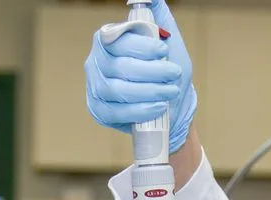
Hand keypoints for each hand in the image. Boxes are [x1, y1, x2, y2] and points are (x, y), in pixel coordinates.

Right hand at [84, 0, 196, 153]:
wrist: (171, 103)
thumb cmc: (167, 69)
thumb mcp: (167, 38)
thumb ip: (158, 16)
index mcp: (108, 38)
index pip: (118, 39)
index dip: (141, 46)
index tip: (164, 51)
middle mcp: (97, 61)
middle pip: (118, 66)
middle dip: (151, 72)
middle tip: (174, 74)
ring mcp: (95, 87)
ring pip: (116, 90)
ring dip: (148, 92)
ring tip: (170, 91)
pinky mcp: (100, 110)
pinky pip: (115, 112)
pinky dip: (139, 111)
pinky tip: (158, 107)